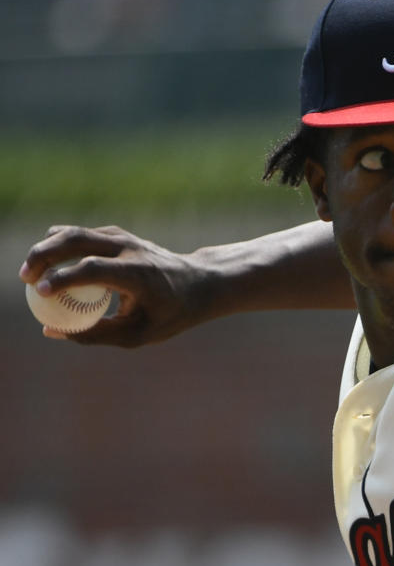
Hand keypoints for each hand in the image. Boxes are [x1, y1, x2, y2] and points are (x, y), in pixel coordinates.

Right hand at [20, 225, 211, 346]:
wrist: (199, 283)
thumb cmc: (170, 314)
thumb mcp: (138, 333)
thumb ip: (95, 334)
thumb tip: (52, 331)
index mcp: (138, 273)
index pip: (93, 269)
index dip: (63, 279)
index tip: (39, 293)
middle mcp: (129, 248)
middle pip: (76, 240)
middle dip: (44, 255)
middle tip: (23, 278)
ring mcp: (122, 237)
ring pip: (74, 232)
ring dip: (46, 247)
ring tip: (29, 272)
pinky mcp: (116, 234)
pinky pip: (80, 235)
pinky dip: (59, 246)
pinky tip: (47, 263)